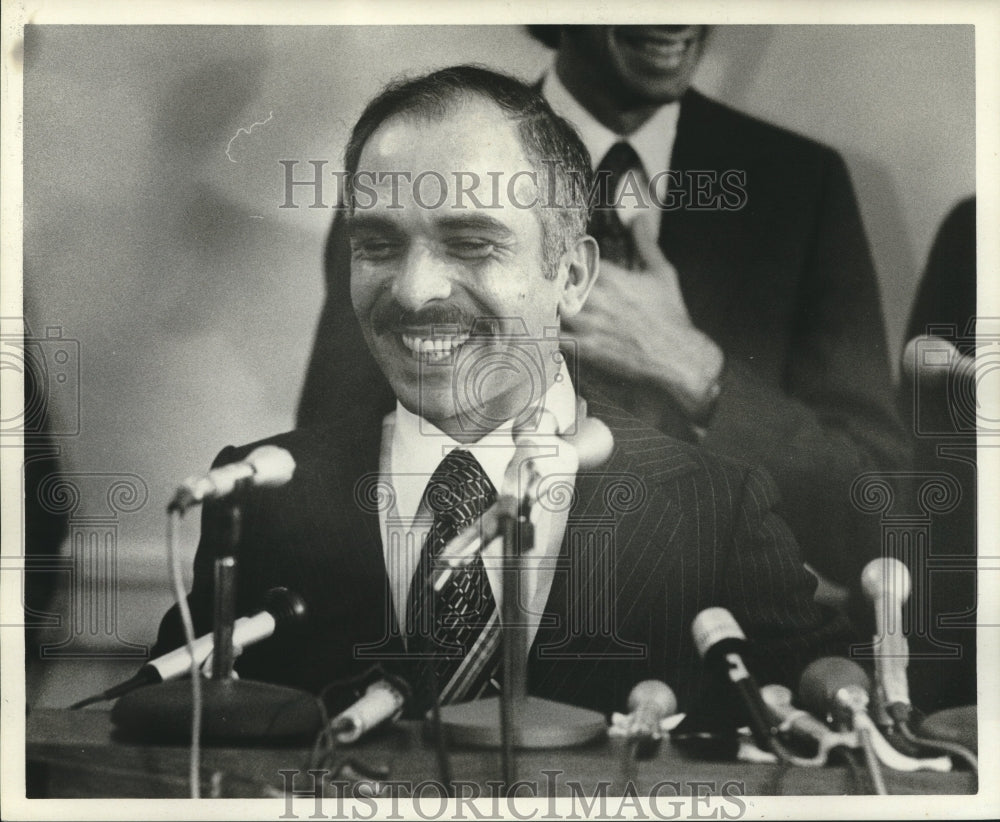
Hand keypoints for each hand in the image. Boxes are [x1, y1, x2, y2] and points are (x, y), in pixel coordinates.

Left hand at [562, 216, 723, 418]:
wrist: (676, 356)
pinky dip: (556, 333)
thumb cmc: (670, 314)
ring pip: (556, 309)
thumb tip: (641, 218)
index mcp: (612, 277)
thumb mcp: (661, 273)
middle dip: (558, 283)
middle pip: (559, 283)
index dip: (570, 260)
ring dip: (556, 307)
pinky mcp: (588, 348)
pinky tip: (560, 331)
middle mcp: (598, 299)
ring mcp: (591, 324)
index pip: (576, 258)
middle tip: (557, 285)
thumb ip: (646, 243)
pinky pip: (559, 338)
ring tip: (559, 307)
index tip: (567, 261)